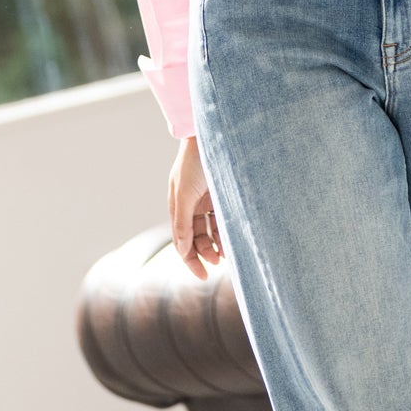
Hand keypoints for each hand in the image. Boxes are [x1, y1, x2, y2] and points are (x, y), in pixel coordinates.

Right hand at [170, 136, 221, 277]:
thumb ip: (183, 222)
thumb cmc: (196, 161)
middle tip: (217, 264)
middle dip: (205, 253)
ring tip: (227, 255)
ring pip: (211, 231)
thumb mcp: (185, 193)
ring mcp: (209, 201)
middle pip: (196, 238)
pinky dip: (227, 233)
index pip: (182, 240)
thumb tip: (181, 250)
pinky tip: (232, 243)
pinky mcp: (224, 196)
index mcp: (178, 205)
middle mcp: (192, 205)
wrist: (215, 134)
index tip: (202, 276)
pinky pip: (224, 220)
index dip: (190, 260)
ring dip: (217, 245)